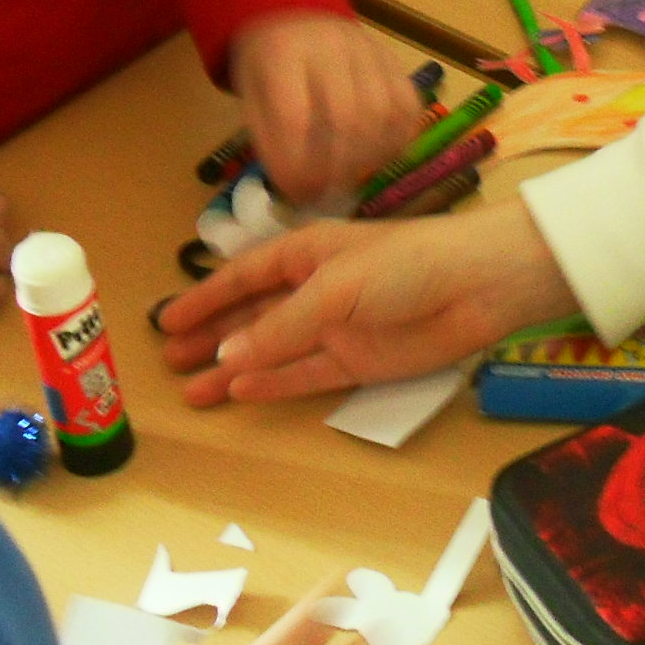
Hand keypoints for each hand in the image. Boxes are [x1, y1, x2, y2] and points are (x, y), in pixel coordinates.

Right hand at [159, 198, 578, 404]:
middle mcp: (318, 289)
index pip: (246, 275)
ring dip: (234, 367)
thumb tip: (226, 353)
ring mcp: (338, 327)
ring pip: (273, 350)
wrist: (477, 287)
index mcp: (310, 253)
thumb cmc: (406, 265)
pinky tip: (239, 391)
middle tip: (168, 360)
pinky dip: (273, 382)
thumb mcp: (335, 287)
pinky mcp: (360, 361)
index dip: (207, 295)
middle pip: (253, 315)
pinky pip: (306, 373)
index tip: (166, 319)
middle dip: (213, 334)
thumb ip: (281, 325)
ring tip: (190, 389)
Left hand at [226, 11, 427, 205]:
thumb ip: (269, 140)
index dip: (300, 165)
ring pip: (383, 111)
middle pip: (346, 116)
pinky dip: (399, 138)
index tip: (299, 195)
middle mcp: (329, 45)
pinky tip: (380, 158)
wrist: (292, 15)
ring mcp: (368, 48)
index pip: (296, 118)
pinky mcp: (392, 57)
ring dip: (370, 157)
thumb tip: (299, 190)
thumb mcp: (251, 97)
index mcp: (281, 54)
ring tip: (352, 180)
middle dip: (338, 168)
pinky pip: (408, 103)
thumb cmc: (268, 67)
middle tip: (327, 196)